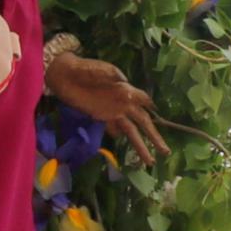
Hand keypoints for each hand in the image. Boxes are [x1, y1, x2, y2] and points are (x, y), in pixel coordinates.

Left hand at [45, 50, 164, 163]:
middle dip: (154, 137)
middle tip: (165, 151)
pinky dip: (118, 136)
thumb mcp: (101, 70)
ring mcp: (112, 112)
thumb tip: (129, 88)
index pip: (143, 100)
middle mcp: (123, 103)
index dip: (150, 107)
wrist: (66, 75)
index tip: (158, 115)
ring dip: (140, 145)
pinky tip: (124, 145)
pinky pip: (113, 129)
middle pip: (143, 122)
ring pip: (131, 131)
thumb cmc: (85, 69)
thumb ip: (114, 77)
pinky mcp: (100, 117)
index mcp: (125, 90)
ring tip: (149, 161)